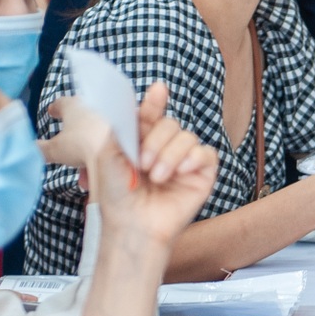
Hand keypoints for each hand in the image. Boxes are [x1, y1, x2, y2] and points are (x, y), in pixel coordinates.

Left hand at [41, 84, 218, 247]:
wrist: (131, 225)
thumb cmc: (116, 196)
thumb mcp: (108, 155)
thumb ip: (121, 127)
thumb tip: (132, 103)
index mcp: (142, 141)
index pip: (152, 114)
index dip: (155, 101)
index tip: (158, 90)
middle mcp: (164, 148)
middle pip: (170, 124)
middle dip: (156, 141)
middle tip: (142, 164)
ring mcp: (184, 161)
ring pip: (188, 137)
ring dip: (170, 155)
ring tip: (156, 177)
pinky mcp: (201, 174)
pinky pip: (206, 154)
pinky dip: (192, 159)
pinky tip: (179, 173)